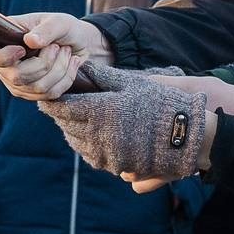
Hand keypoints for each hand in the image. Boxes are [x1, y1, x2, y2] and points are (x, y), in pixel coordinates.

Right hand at [0, 12, 110, 101]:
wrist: (79, 43)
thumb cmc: (63, 28)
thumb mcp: (58, 22)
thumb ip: (46, 29)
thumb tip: (30, 41)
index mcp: (2, 40)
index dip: (1, 56)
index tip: (22, 49)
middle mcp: (4, 65)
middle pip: (17, 76)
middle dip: (45, 62)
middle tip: (57, 46)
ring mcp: (16, 82)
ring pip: (37, 87)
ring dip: (60, 68)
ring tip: (66, 52)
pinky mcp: (32, 94)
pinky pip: (49, 94)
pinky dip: (66, 78)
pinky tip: (71, 64)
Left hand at [39, 62, 212, 182]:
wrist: (186, 135)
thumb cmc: (160, 103)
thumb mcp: (132, 84)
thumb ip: (103, 77)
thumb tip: (82, 68)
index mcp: (99, 111)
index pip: (62, 108)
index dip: (52, 102)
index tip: (47, 97)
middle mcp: (97, 135)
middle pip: (66, 125)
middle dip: (61, 115)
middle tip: (60, 106)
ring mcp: (105, 153)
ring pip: (75, 142)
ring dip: (72, 130)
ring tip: (74, 120)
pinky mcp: (114, 166)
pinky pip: (90, 155)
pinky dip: (85, 145)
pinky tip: (91, 136)